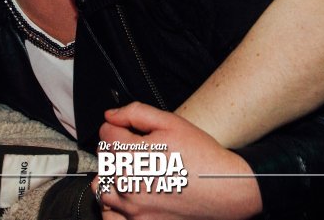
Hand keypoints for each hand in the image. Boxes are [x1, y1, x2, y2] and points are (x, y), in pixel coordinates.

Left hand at [97, 102, 260, 219]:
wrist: (224, 188)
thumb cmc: (202, 156)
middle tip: (138, 150)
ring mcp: (132, 206)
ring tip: (132, 172)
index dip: (117, 127)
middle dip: (116, 149)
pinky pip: (109, 215)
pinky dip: (113, 204)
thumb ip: (136, 113)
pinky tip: (127, 195)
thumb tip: (111, 115)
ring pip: (100, 186)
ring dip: (111, 176)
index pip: (105, 133)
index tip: (128, 130)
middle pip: (103, 158)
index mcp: (134, 153)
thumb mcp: (171, 122)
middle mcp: (128, 182)